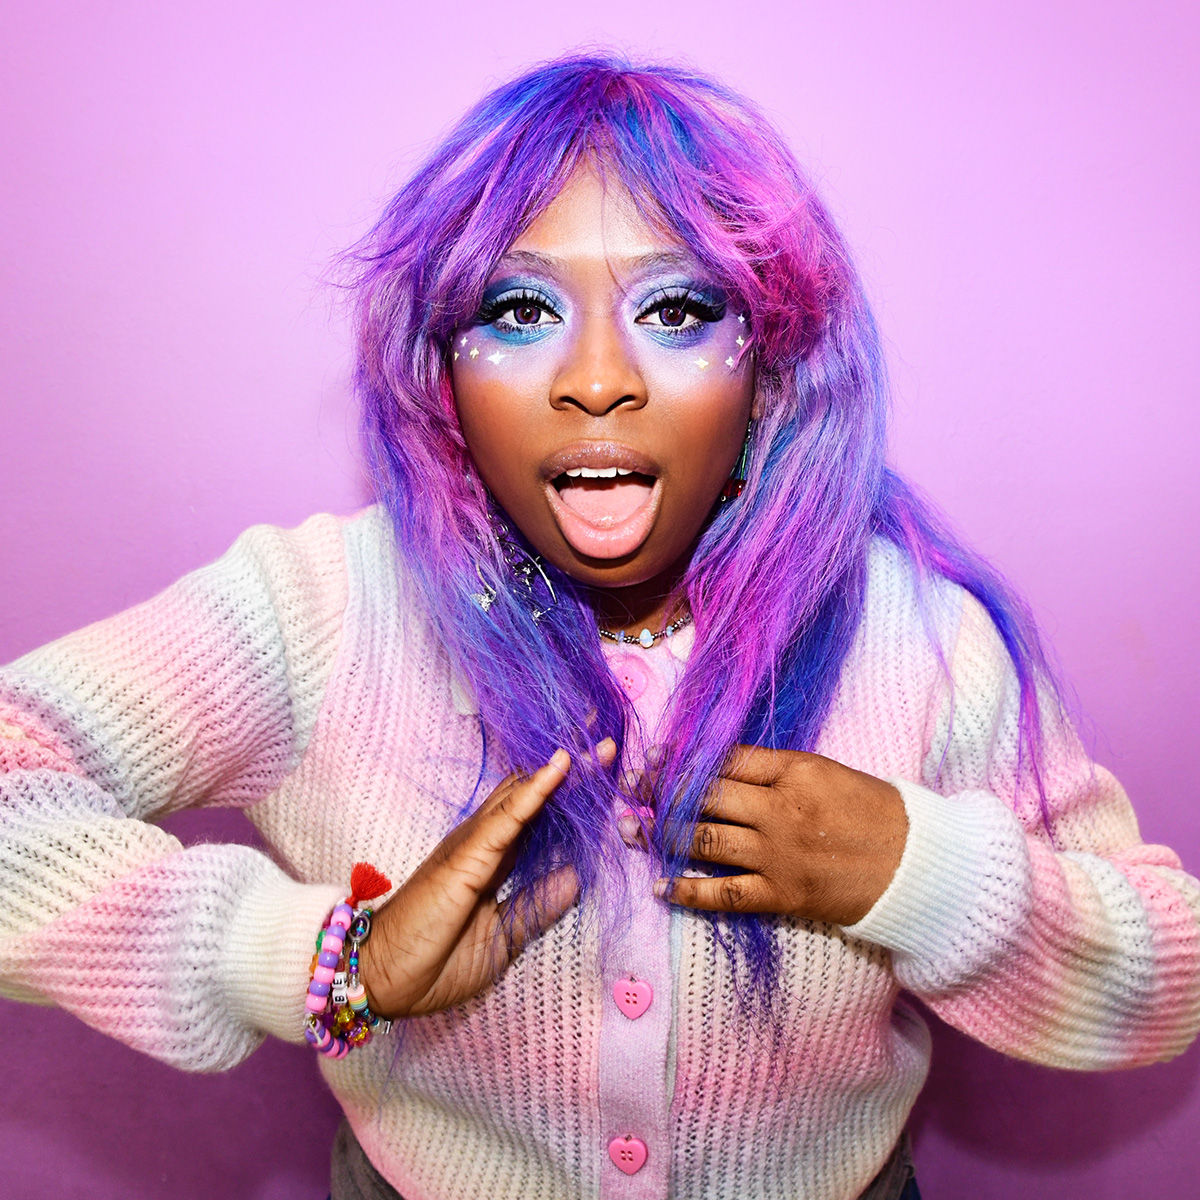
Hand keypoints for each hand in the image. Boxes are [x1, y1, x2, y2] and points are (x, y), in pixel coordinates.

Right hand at [359, 739, 615, 1017]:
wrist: (381, 980)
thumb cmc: (433, 962)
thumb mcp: (504, 936)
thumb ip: (539, 905)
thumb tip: (578, 878)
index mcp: (496, 860)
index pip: (542, 816)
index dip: (574, 793)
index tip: (608, 770)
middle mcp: (486, 842)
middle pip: (537, 795)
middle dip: (577, 769)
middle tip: (611, 738)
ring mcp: (474, 844)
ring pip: (526, 794)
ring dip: (566, 769)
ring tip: (600, 740)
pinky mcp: (465, 856)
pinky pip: (507, 818)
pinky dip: (535, 791)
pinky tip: (559, 767)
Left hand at [632, 746, 906, 925]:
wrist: (917, 865)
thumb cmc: (874, 811)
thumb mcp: (826, 772)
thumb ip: (774, 770)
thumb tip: (717, 768)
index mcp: (795, 770)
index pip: (723, 759)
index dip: (681, 758)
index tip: (653, 758)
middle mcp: (781, 809)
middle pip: (705, 796)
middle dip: (662, 792)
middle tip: (632, 791)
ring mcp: (779, 854)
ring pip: (704, 840)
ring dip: (665, 835)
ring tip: (638, 830)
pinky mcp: (783, 894)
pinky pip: (724, 894)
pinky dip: (689, 891)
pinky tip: (662, 887)